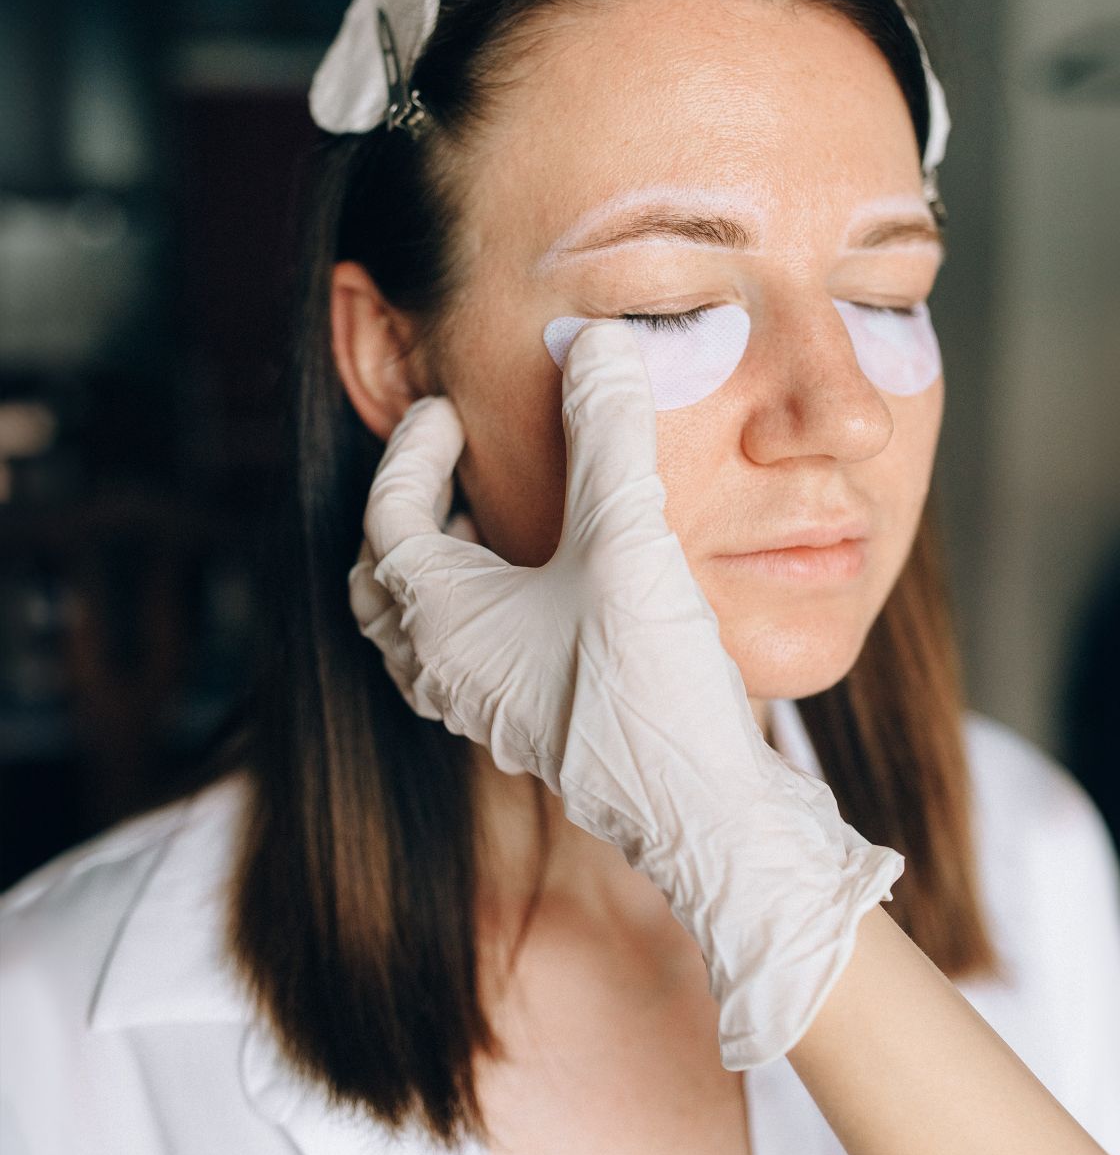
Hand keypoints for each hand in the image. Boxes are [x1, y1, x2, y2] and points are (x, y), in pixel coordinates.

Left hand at [349, 319, 903, 1067]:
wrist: (706, 813)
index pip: (389, 513)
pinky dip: (476, 608)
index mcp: (438, 617)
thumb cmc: (647, 683)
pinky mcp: (531, 725)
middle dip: (403, 514)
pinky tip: (544, 589)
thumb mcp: (625, 535)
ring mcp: (484, 706)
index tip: (450, 408)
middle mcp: (444, 667)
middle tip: (447, 469)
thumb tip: (599, 341)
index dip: (412, 449)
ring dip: (435, 566)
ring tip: (489, 522)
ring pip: (417, 626)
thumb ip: (607, 431)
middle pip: (379, 581)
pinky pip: (465, 656)